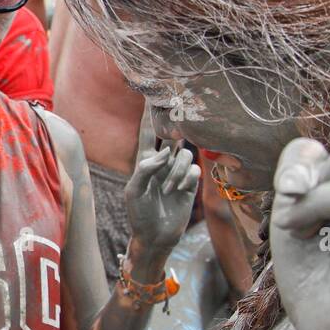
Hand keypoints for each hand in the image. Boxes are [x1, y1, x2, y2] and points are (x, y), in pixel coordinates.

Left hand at [124, 105, 199, 254]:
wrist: (156, 236)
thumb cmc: (139, 214)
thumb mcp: (134, 191)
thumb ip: (145, 169)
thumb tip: (164, 153)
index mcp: (145, 160)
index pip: (149, 131)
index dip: (152, 112)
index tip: (154, 93)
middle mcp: (163, 162)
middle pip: (173, 136)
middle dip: (176, 130)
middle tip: (178, 126)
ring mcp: (177, 171)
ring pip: (185, 156)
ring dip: (177, 172)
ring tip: (168, 190)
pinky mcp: (190, 183)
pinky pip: (195, 171)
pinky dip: (187, 180)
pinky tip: (179, 192)